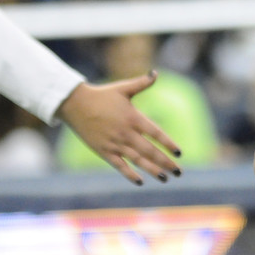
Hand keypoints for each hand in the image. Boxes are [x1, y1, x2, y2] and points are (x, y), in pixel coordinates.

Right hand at [56, 72, 182, 184]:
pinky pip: (119, 166)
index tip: (180, 153)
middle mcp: (126, 133)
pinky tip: (140, 181)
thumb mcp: (123, 87)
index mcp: (133, 118)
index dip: (168, 144)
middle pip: (150, 151)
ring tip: (165, 178)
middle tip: (178, 172)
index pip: (156, 133)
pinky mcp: (104, 151)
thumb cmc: (102, 95)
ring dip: (152, 170)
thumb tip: (156, 73)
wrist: (75, 104)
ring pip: (137, 160)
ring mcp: (115, 144)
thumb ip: (142, 83)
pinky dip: (130, 174)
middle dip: (165, 162)